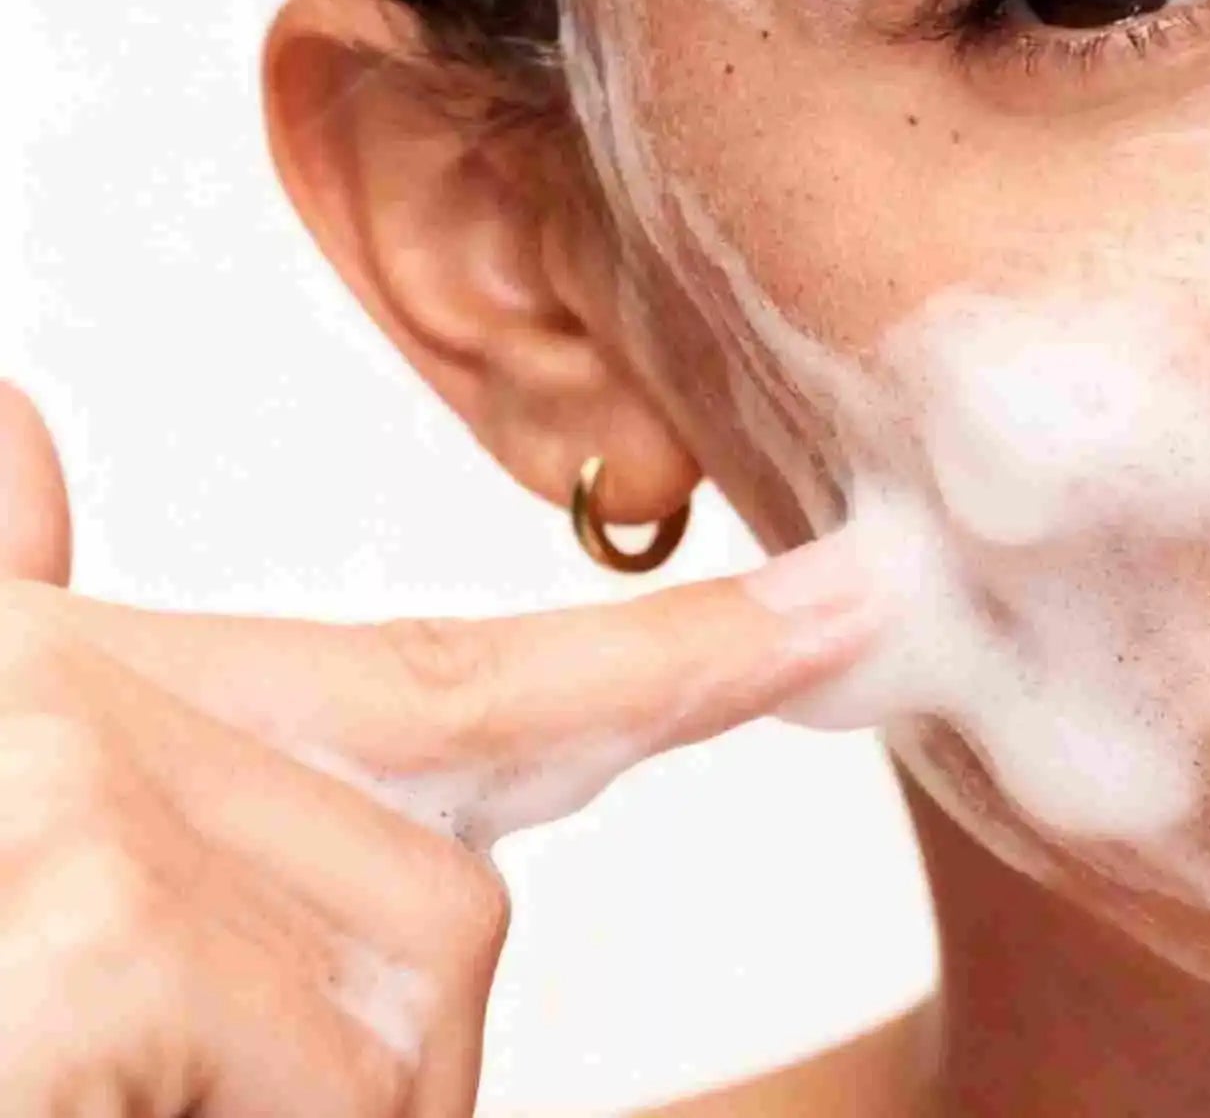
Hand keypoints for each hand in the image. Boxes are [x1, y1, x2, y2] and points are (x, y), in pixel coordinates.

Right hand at [0, 382, 877, 1114]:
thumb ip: (46, 652)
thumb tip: (21, 430)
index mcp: (92, 690)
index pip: (447, 668)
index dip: (672, 650)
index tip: (855, 601)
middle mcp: (112, 722)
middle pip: (450, 916)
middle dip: (357, 1056)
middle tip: (190, 1083)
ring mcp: (108, 818)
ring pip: (402, 1040)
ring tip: (120, 1093)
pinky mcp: (109, 946)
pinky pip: (333, 1101)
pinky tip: (104, 1108)